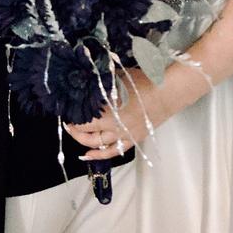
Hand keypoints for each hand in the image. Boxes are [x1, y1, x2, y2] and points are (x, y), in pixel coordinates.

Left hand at [65, 67, 186, 161]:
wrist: (167, 92)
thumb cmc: (143, 81)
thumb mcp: (118, 77)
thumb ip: (101, 82)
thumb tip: (85, 80)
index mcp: (110, 110)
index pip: (84, 118)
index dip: (72, 116)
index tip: (65, 109)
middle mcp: (114, 125)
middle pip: (88, 132)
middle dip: (74, 129)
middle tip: (67, 122)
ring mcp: (124, 135)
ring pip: (98, 144)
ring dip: (84, 141)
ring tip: (74, 134)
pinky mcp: (133, 139)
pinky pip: (113, 151)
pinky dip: (99, 155)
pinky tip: (87, 155)